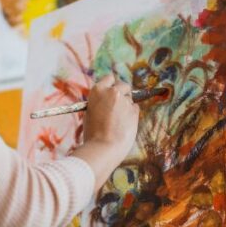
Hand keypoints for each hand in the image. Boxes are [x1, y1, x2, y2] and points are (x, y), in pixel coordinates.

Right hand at [70, 75, 139, 195]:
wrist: (103, 147)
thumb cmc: (93, 134)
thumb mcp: (90, 113)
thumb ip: (100, 103)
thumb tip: (109, 101)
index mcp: (97, 91)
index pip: (109, 78)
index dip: (112, 86)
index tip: (113, 92)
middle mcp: (112, 92)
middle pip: (123, 85)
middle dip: (123, 93)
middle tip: (119, 106)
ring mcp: (125, 101)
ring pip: (130, 99)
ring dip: (126, 106)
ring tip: (118, 122)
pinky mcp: (134, 111)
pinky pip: (135, 108)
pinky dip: (132, 114)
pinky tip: (124, 125)